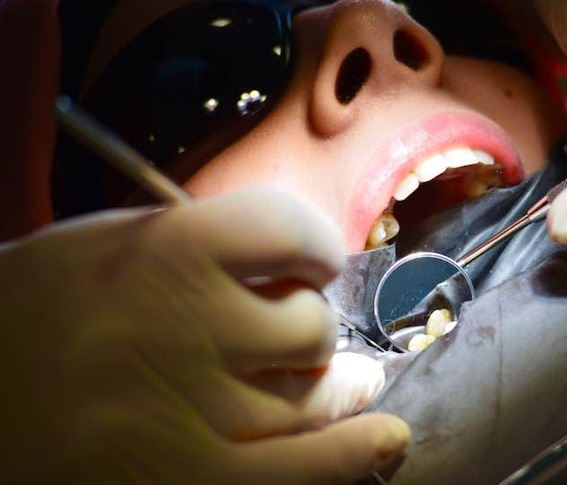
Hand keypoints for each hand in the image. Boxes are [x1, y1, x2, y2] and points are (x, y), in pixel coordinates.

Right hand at [0, 189, 409, 483]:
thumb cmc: (36, 313)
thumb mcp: (106, 245)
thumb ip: (203, 245)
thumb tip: (297, 268)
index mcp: (163, 251)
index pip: (291, 230)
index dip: (315, 245)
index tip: (312, 260)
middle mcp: (183, 326)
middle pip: (310, 326)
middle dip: (312, 327)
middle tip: (296, 330)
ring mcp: (187, 411)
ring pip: (312, 397)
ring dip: (333, 387)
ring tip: (343, 382)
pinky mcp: (181, 477)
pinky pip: (296, 472)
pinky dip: (350, 457)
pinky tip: (385, 440)